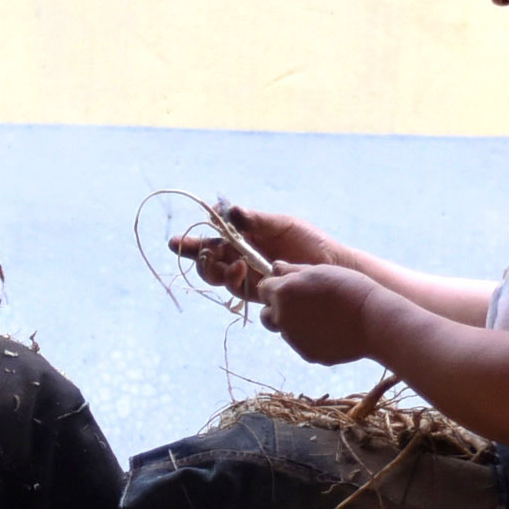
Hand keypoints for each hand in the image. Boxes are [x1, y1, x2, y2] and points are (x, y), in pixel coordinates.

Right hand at [169, 202, 341, 295]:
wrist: (333, 267)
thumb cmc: (309, 241)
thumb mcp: (282, 225)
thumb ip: (256, 220)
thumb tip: (229, 212)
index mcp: (242, 239)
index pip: (210, 240)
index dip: (190, 243)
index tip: (176, 243)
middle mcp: (240, 259)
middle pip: (208, 263)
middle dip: (202, 260)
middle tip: (209, 256)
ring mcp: (249, 278)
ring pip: (219, 279)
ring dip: (219, 273)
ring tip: (236, 267)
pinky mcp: (259, 296)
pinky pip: (238, 295)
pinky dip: (237, 285)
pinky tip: (247, 276)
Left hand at [257, 263, 379, 365]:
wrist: (372, 320)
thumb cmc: (348, 288)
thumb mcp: (319, 270)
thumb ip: (292, 270)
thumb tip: (274, 269)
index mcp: (282, 292)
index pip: (263, 289)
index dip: (275, 286)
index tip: (290, 286)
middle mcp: (281, 317)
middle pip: (266, 313)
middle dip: (277, 308)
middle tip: (303, 302)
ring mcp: (293, 339)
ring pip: (284, 329)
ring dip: (293, 323)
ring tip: (320, 316)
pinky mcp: (306, 354)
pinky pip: (301, 343)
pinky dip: (310, 337)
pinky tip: (331, 329)